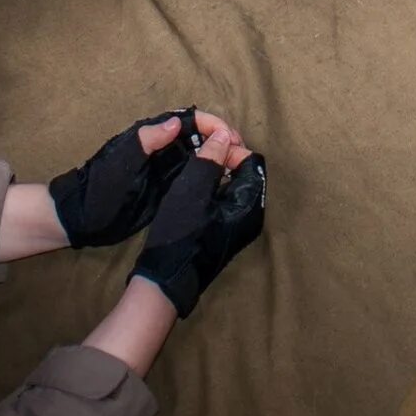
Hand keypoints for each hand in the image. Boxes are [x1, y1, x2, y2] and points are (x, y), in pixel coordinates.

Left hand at [49, 108, 242, 248]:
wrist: (83, 216)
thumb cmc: (101, 186)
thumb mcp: (123, 162)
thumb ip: (147, 141)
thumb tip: (177, 123)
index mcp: (153, 135)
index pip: (191, 121)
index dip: (214, 125)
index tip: (232, 138)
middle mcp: (164, 147)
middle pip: (202, 137)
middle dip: (224, 142)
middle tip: (243, 157)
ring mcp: (166, 167)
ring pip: (202, 155)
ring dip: (221, 158)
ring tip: (240, 170)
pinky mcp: (168, 187)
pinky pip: (195, 176)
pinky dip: (212, 176)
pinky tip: (225, 185)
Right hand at [132, 129, 265, 318]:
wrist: (163, 281)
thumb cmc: (180, 234)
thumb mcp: (193, 190)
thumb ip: (211, 159)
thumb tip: (224, 134)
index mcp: (250, 206)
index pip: (251, 161)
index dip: (230, 146)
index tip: (206, 142)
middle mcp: (249, 216)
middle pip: (244, 173)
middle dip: (223, 156)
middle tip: (198, 148)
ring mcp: (236, 227)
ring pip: (231, 185)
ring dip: (214, 170)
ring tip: (192, 161)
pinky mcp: (221, 232)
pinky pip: (222, 199)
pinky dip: (210, 186)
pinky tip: (191, 182)